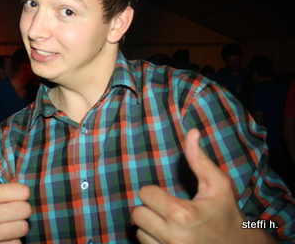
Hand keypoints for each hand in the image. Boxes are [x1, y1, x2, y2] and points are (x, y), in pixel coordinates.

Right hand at [0, 134, 31, 243]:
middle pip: (26, 210)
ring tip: (5, 224)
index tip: (8, 197)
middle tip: (8, 212)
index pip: (23, 191)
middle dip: (19, 211)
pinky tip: (3, 238)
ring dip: (17, 228)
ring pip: (24, 228)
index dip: (18, 194)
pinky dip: (13, 242)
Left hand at [131, 129, 273, 243]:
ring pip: (139, 231)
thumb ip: (200, 160)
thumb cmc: (226, 214)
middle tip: (166, 209)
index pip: (145, 194)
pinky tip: (169, 236)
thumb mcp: (218, 185)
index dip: (155, 192)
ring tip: (170, 224)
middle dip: (150, 208)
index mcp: (182, 214)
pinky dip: (153, 239)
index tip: (168, 196)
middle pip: (137, 214)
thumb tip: (192, 132)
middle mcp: (173, 236)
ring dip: (150, 226)